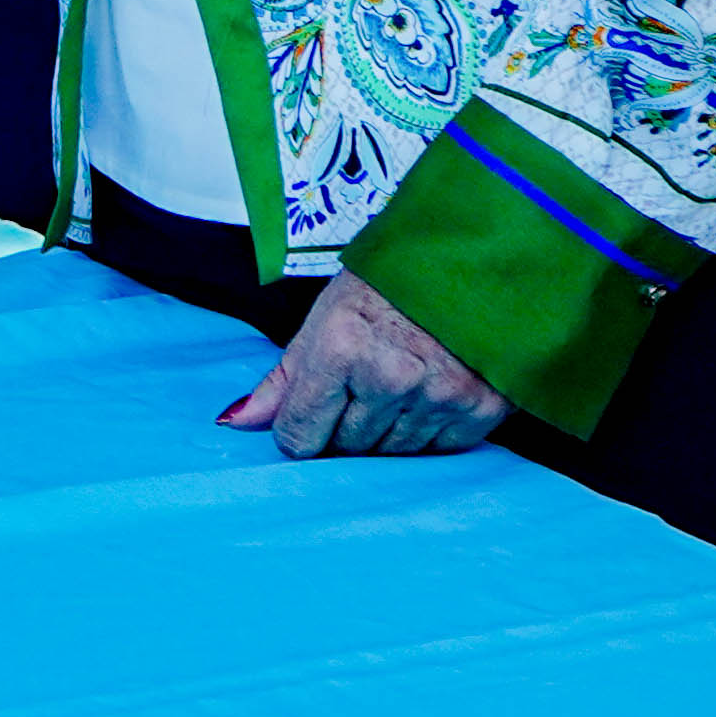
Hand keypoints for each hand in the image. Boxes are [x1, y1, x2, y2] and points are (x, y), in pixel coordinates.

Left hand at [220, 270, 509, 459]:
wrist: (467, 262)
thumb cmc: (386, 288)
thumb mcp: (325, 319)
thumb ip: (284, 378)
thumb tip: (237, 421)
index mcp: (341, 346)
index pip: (300, 434)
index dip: (300, 428)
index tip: (312, 412)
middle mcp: (390, 375)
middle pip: (346, 447)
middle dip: (346, 425)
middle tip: (363, 385)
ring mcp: (438, 395)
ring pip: (392, 454)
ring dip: (388, 431)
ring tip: (397, 385)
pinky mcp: (478, 408)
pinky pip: (437, 451)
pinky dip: (429, 432)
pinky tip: (429, 394)